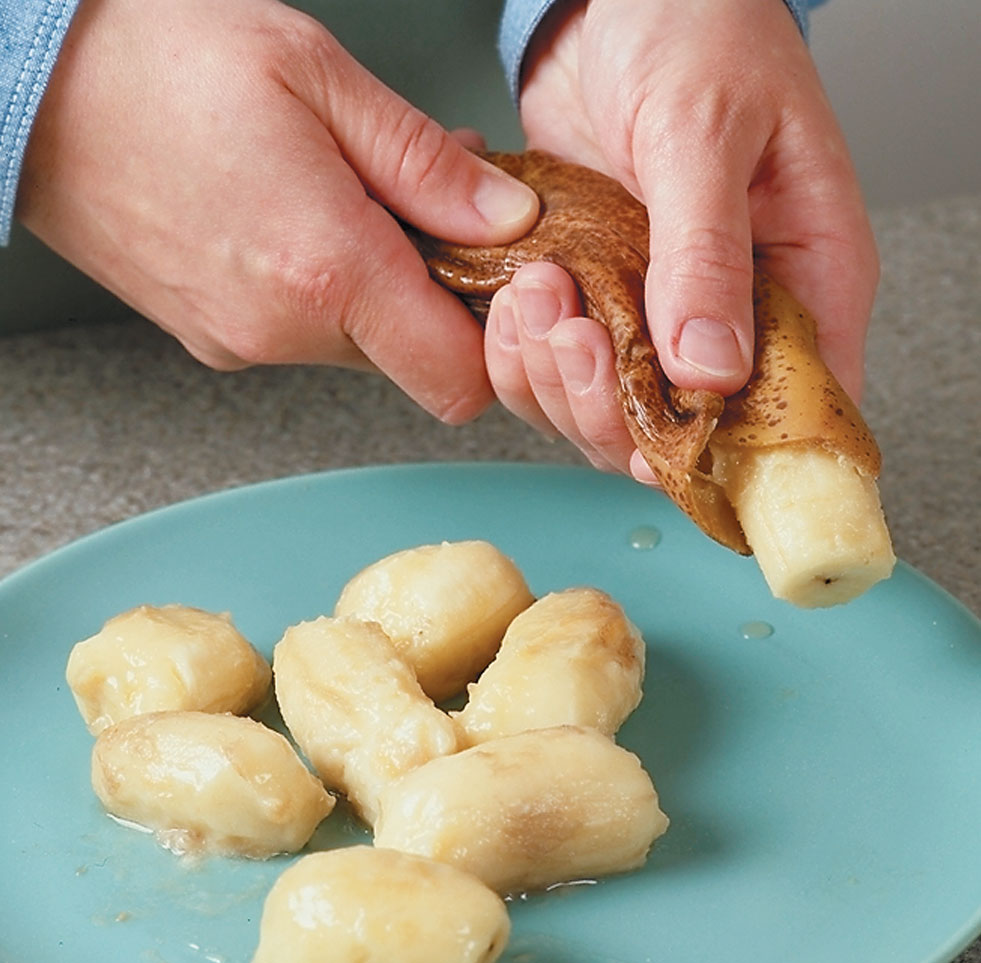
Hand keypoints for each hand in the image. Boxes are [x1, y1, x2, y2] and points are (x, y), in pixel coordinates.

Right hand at [16, 0, 538, 422]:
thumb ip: (426, 164)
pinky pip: (299, 335)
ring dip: (377, 285)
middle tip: (427, 206)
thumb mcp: (319, 77)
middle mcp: (281, 330)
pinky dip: (323, 289)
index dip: (494, 341)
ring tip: (352, 195)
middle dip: (436, 293)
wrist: (30, 85)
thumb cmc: (159, 60)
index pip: (456, 379)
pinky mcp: (211, 338)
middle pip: (410, 360)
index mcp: (325, 270)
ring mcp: (240, 342)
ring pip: (356, 347)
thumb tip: (506, 218)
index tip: (499, 280)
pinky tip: (302, 217)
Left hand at [486, 0, 878, 476]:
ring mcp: (662, 317)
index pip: (798, 407)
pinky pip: (559, 373)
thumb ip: (707, 253)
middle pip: (687, 433)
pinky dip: (526, 355)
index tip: (666, 449)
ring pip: (612, 416)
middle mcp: (736, 314)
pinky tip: (512, 301)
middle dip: (615, 407)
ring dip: (558, 380)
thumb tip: (712, 371)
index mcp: (804, 279)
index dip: (737, 453)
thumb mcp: (705, 132)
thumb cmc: (698, 27)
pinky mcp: (599, 305)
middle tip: (572, 331)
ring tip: (535, 297)